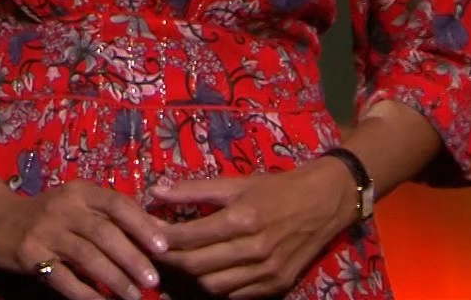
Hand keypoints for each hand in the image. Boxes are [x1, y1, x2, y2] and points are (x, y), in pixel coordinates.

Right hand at [0, 180, 168, 299]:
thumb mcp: (75, 204)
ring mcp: (45, 231)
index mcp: (79, 191)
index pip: (117, 204)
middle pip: (104, 232)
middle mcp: (62, 207)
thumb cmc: (46, 213)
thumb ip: (108, 215)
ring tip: (135, 296)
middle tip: (154, 280)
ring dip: (115, 279)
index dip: (142, 225)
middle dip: (132, 258)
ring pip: (87, 256)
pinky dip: (86, 294)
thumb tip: (155, 235)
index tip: (163, 248)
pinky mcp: (30, 255)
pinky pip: (63, 278)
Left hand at [149, 160, 356, 298]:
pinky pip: (235, 294)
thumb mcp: (236, 182)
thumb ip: (194, 190)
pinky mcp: (277, 285)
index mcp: (243, 219)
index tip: (146, 232)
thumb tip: (156, 191)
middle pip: (197, 266)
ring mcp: (267, 271)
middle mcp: (255, 249)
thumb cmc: (277, 188)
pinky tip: (208, 271)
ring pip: (213, 286)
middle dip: (170, 260)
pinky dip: (217, 285)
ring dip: (192, 276)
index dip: (162, 238)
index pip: (189, 238)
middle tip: (154, 251)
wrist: (325, 203)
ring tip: (179, 262)